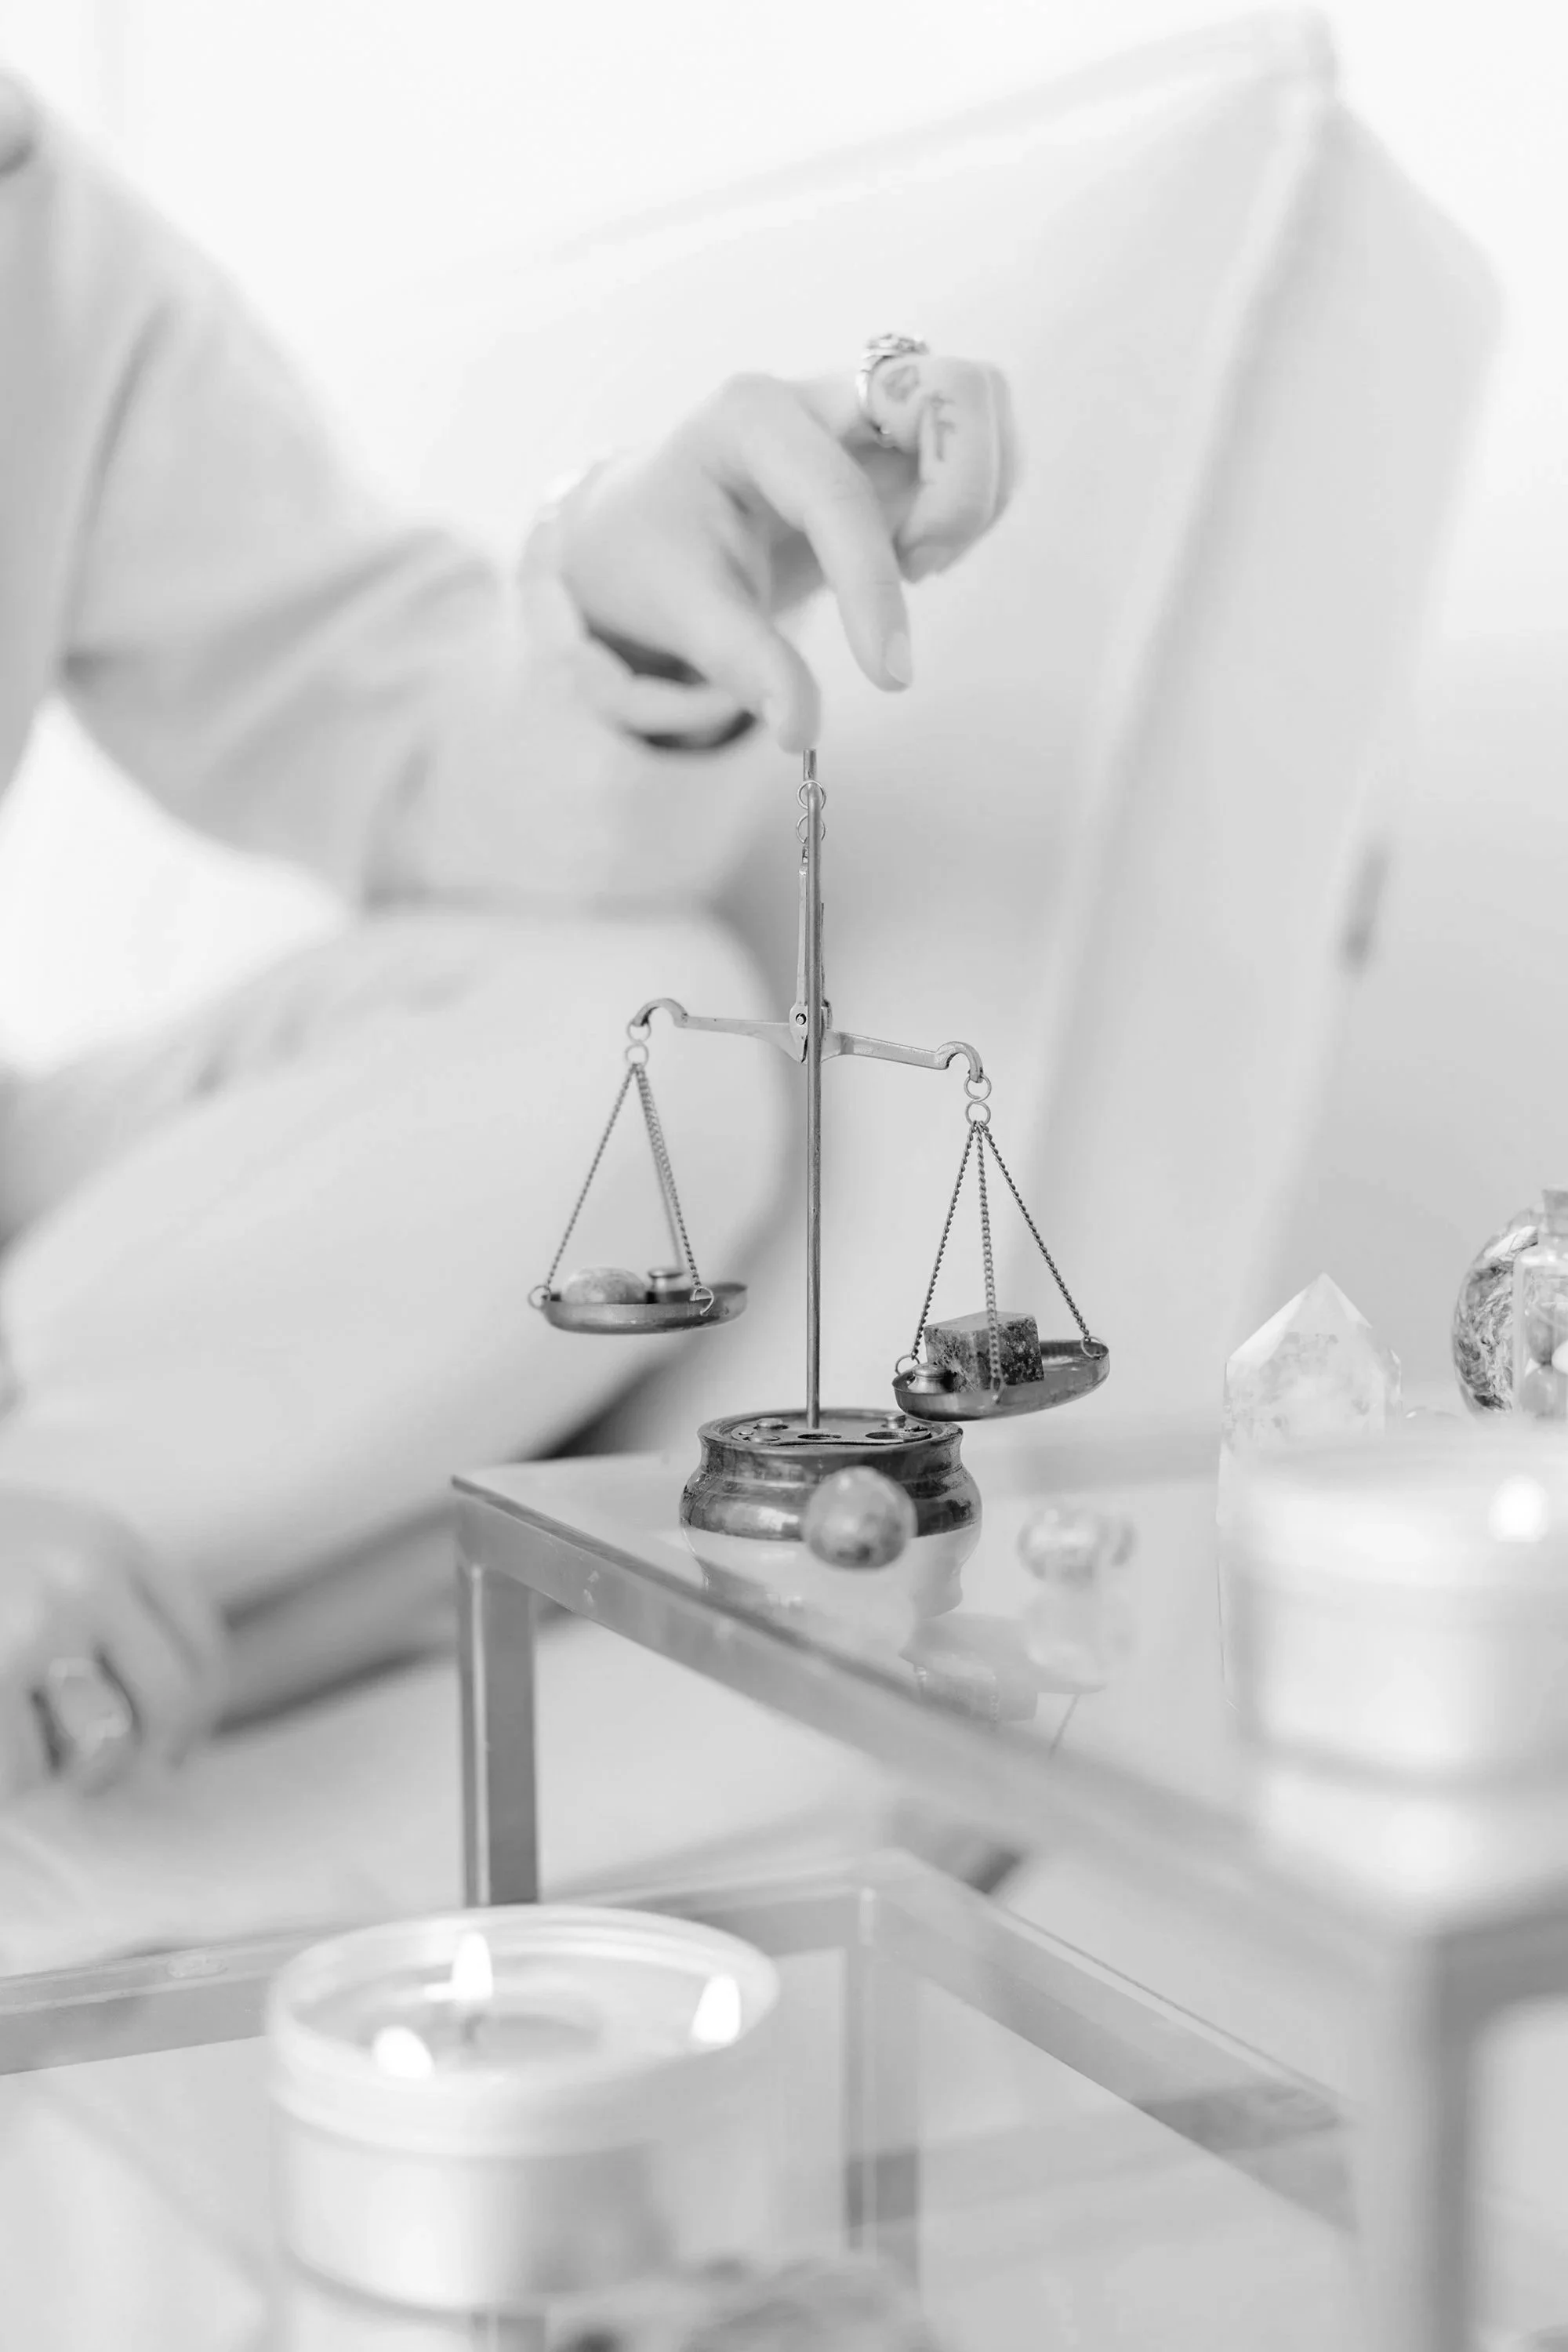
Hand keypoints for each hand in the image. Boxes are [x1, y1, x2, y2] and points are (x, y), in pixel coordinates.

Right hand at [0, 1489, 225, 1800]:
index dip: (195, 1718)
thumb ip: (92, 1610)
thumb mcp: (31, 1550)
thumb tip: (165, 1734)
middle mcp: (83, 1575)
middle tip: (86, 1779)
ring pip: (93, 1750)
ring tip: (5, 1732)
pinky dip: (1, 1779)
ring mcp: (32, 1624)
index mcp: (105, 1541)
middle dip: (134, 1757)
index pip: (199, 1644)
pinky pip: (21, 1773)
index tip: (169, 1752)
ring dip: (42, 1766)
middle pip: (169, 1703)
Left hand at [556, 351, 1017, 752]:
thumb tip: (801, 731)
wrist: (650, 525)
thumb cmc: (661, 558)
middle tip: (917, 568)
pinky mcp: (898, 436)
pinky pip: (980, 444)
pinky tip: (913, 551)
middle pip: (952, 389)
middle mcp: (818, 395)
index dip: (875, 587)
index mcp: (750, 420)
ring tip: (912, 561)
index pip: (840, 493)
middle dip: (962, 493)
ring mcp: (866, 407)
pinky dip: (975, 501)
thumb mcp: (685, 614)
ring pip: (979, 404)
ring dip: (975, 495)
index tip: (889, 677)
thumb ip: (747, 666)